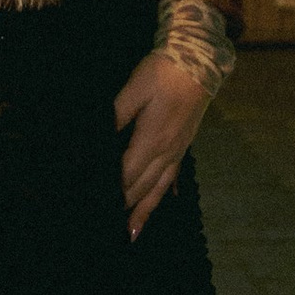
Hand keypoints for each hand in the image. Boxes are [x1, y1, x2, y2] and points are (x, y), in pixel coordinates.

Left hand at [114, 50, 209, 237]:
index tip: (96, 209)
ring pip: (160, 188)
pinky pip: (173, 175)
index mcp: (151, 140)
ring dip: (146, 210)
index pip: (127, 175)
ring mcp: (178, 149)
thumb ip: (115, 115)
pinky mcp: (184, 143)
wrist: (199, 61)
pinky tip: (163, 200)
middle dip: (125, 209)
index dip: (112, 193)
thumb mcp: (133, 90)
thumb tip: (96, 137)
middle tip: (107, 231)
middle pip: (143, 187)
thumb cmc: (163, 73)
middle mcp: (167, 151)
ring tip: (133, 233)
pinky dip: (165, 192)